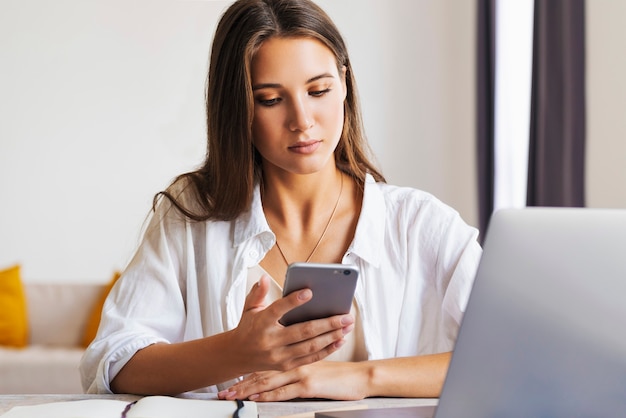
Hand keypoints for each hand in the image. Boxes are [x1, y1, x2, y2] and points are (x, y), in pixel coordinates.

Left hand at [218, 361, 368, 400]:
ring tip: (233, 396)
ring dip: (249, 389)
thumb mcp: (317, 366)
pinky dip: (269, 395)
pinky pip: (284, 391)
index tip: (233, 380)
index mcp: (295, 357)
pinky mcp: (308, 385)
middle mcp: (295, 362)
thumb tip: (285, 374)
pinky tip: (258, 398)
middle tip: (225, 392)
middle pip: (262, 373)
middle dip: (242, 383)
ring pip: (269, 381)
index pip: (268, 366)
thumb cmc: (340, 375)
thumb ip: (300, 366)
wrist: (359, 376)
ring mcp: (301, 373)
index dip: (248, 372)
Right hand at [229, 275, 354, 374]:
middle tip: (346, 315)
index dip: (293, 301)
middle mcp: (271, 340)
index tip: (310, 291)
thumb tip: (264, 278)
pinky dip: (327, 349)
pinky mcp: (286, 365)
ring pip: (311, 346)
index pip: (278, 309)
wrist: (237, 355)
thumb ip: (258, 293)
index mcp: (262, 322)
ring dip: (332, 336)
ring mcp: (279, 355)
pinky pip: (310, 358)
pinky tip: (340, 340)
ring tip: (347, 326)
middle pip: (303, 331)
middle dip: (328, 323)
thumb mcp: (248, 308)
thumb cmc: (248, 327)